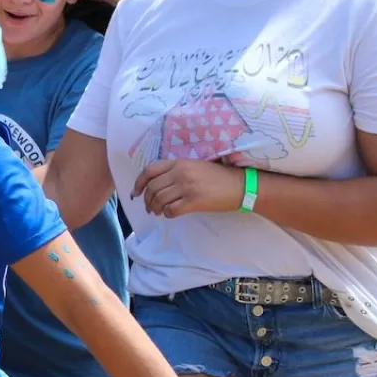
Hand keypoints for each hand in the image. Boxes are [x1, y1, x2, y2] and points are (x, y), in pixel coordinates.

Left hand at [132, 159, 247, 218]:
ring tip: (158, 212)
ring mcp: (187, 186)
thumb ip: (177, 171)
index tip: (135, 193)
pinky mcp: (194, 201)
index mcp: (180, 162)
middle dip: (147, 200)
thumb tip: (156, 185)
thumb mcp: (195, 167)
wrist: (240, 186)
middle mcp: (181, 173)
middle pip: (153, 187)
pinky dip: (167, 214)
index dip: (139, 183)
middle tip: (149, 208)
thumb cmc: (218, 177)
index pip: (150, 170)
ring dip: (155, 208)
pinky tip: (170, 214)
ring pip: (159, 200)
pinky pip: (171, 210)